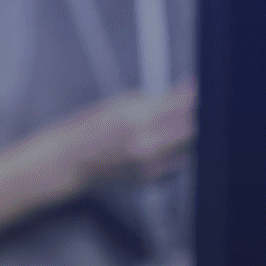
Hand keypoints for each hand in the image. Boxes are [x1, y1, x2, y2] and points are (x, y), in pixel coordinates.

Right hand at [0, 80, 197, 243]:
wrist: (69, 162)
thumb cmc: (90, 129)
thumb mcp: (120, 104)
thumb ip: (154, 99)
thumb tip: (183, 90)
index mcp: (137, 119)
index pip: (183, 104)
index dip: (194, 94)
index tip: (196, 86)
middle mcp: (147, 144)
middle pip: (193, 127)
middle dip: (195, 114)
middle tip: (190, 105)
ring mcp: (150, 165)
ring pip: (189, 147)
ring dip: (187, 134)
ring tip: (176, 124)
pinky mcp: (151, 179)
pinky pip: (178, 164)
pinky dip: (178, 152)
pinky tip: (166, 143)